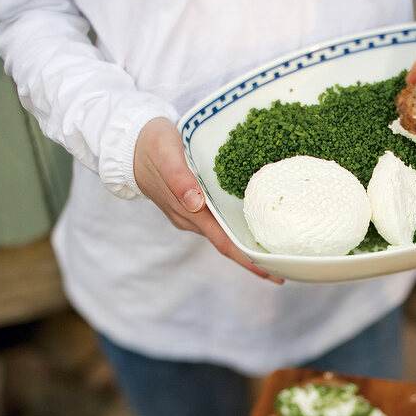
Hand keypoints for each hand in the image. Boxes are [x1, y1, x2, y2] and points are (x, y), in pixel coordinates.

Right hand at [133, 117, 282, 282]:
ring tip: (277, 244)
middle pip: (227, 242)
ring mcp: (190, 210)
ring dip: (246, 240)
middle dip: (255, 256)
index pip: (224, 243)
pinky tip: (253, 218)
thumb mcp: (163, 152)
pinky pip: (217, 217)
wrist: (127, 142)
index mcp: (188, 210)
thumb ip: (178, 177)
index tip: (273, 273)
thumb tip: (196, 203)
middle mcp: (191, 216)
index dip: (248, 260)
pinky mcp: (191, 201)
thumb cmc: (149, 143)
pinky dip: (236, 222)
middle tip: (287, 264)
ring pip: (223, 231)